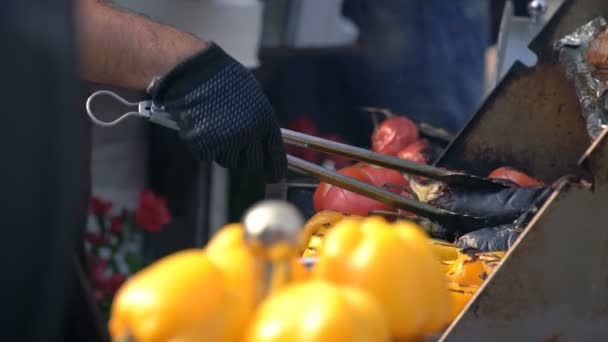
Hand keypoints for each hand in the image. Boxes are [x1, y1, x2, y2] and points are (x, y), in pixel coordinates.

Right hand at [147, 43, 285, 182]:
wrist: (193, 72)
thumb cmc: (222, 80)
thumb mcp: (252, 97)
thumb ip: (259, 120)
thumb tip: (264, 141)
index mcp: (264, 119)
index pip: (275, 152)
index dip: (276, 168)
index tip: (276, 177)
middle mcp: (249, 134)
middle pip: (252, 162)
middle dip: (245, 157)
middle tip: (234, 145)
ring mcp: (227, 141)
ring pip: (229, 160)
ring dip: (223, 149)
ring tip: (214, 125)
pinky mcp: (206, 146)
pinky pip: (208, 155)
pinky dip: (203, 145)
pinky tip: (200, 126)